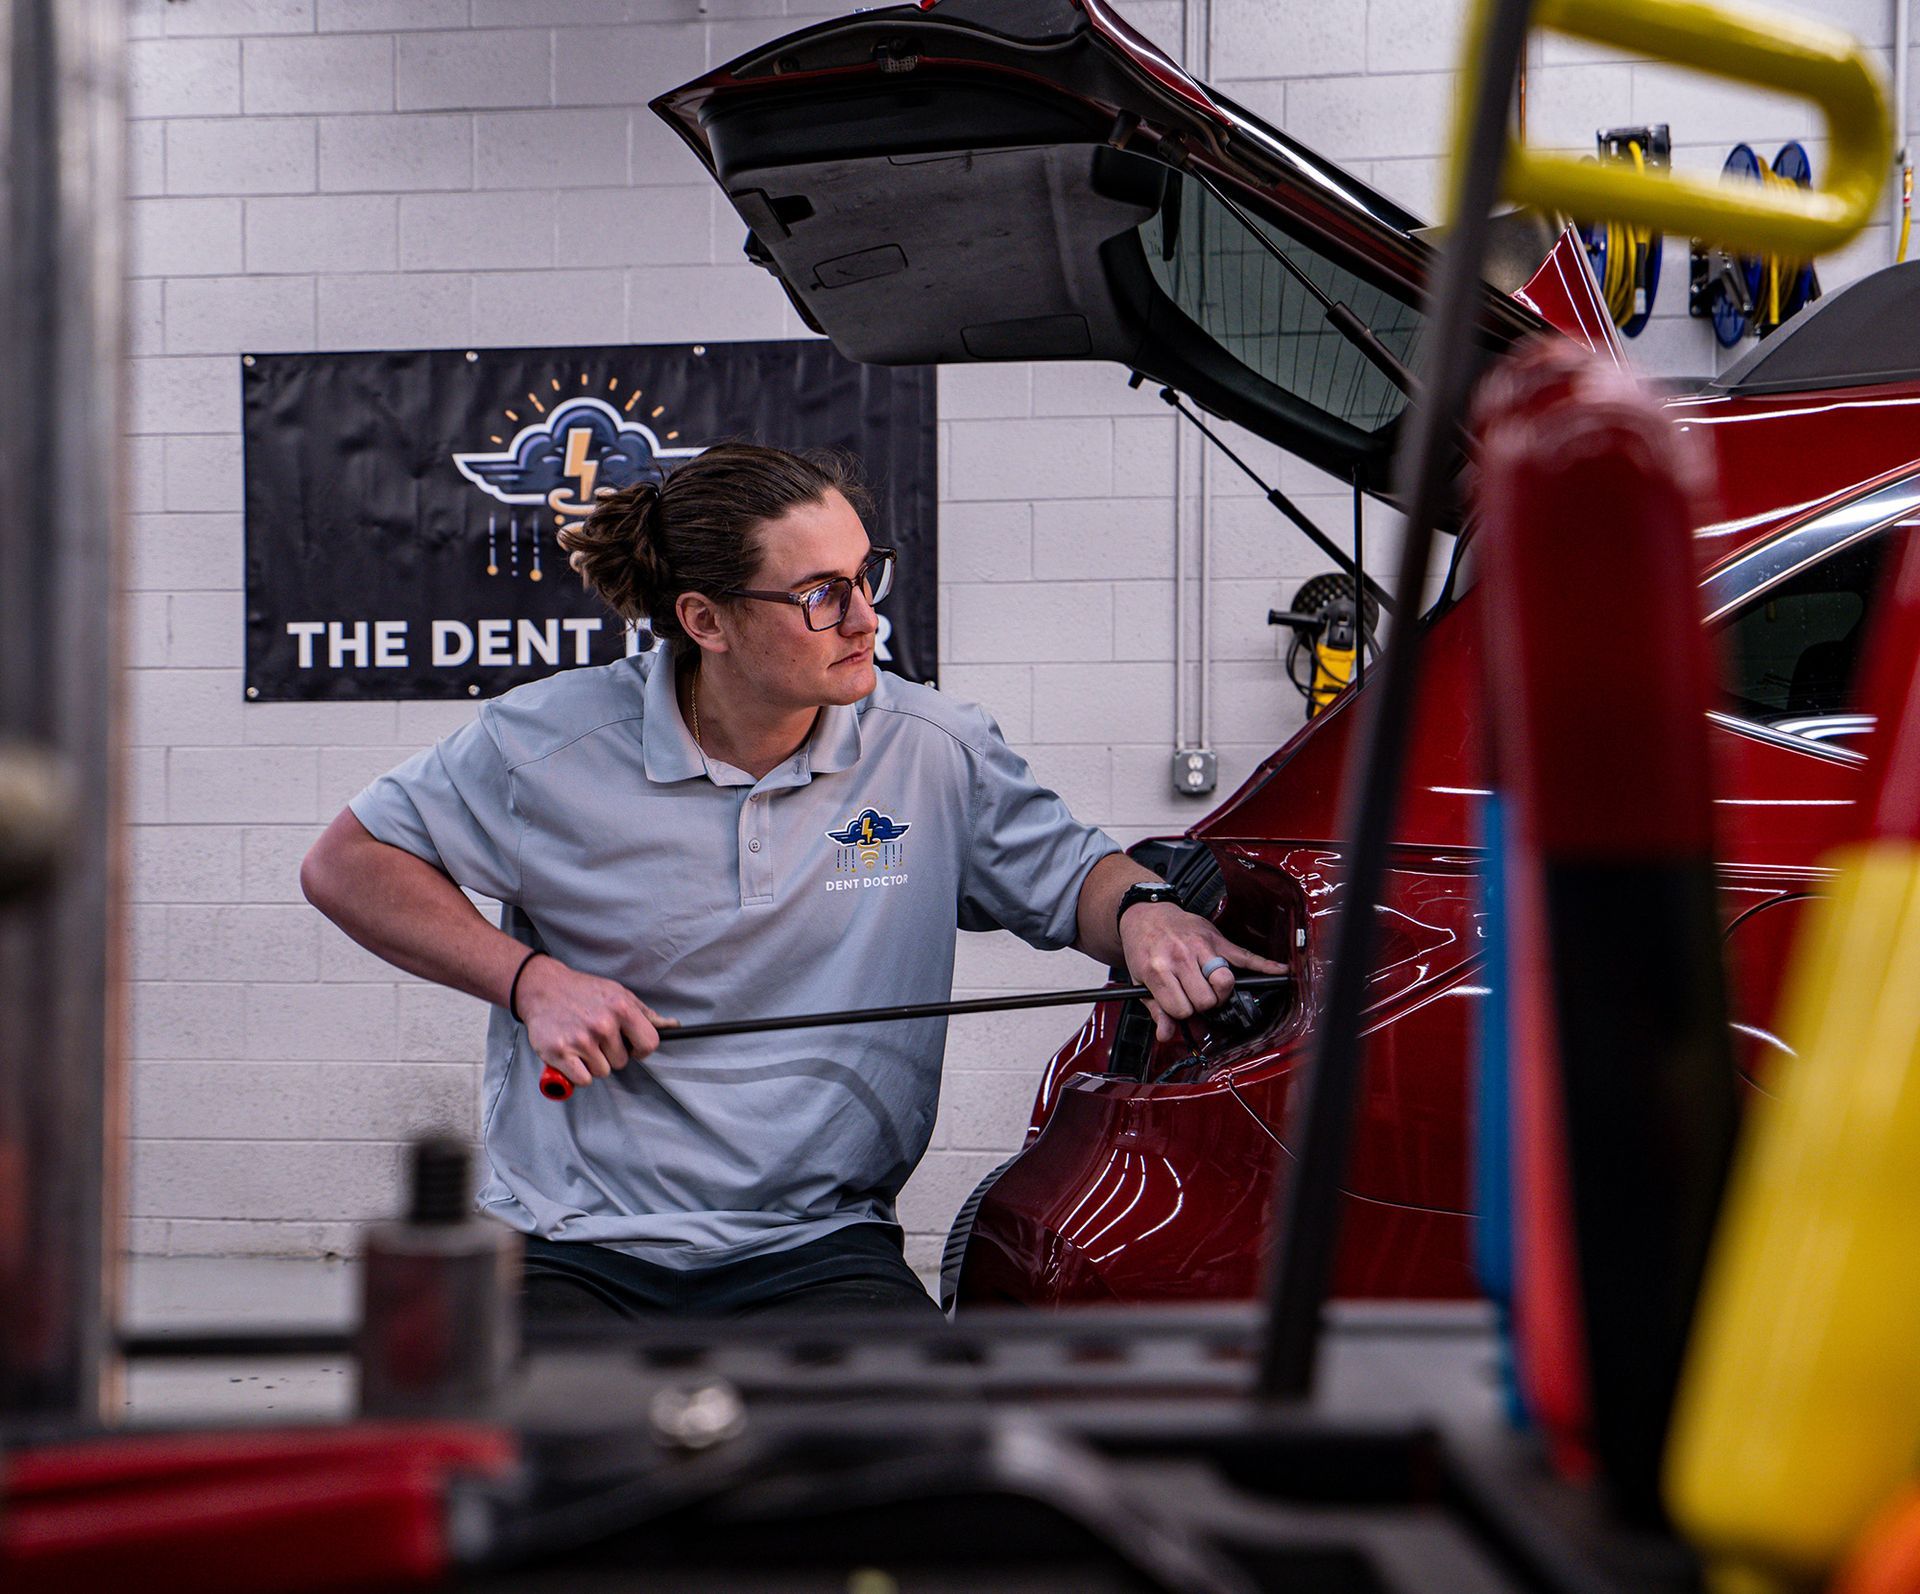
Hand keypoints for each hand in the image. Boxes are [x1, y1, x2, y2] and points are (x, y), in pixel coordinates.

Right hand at [515, 955, 675, 1089]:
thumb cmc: (584, 992)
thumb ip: (645, 1014)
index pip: (650, 1044)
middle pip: (622, 1062)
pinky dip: (577, 1073)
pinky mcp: (559, 1052)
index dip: (641, 1049)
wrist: (543, 988)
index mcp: (621, 1008)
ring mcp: (580, 1040)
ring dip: (593, 1063)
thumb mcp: (619, 994)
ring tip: (581, 1043)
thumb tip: (673, 1026)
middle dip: (611, 1054)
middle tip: (595, 1037)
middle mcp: (602, 1024)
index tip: (630, 1046)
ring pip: (602, 1072)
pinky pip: (583, 1080)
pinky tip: (571, 1056)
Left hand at [1118, 903, 1287, 1043]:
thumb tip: (1166, 1036)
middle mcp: (1181, 957)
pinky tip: (1280, 971)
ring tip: (1211, 988)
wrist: (1147, 913)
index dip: (1182, 1012)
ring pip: (1225, 983)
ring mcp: (1202, 947)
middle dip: (1202, 1004)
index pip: (1182, 1009)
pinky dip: (1264, 965)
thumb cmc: (1144, 947)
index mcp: (1159, 969)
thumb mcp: (1139, 980)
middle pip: (1206, 1000)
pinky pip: (1245, 955)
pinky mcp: (1218, 939)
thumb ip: (1155, 1009)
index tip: (1179, 1005)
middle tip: (1194, 996)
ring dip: (1221, 992)